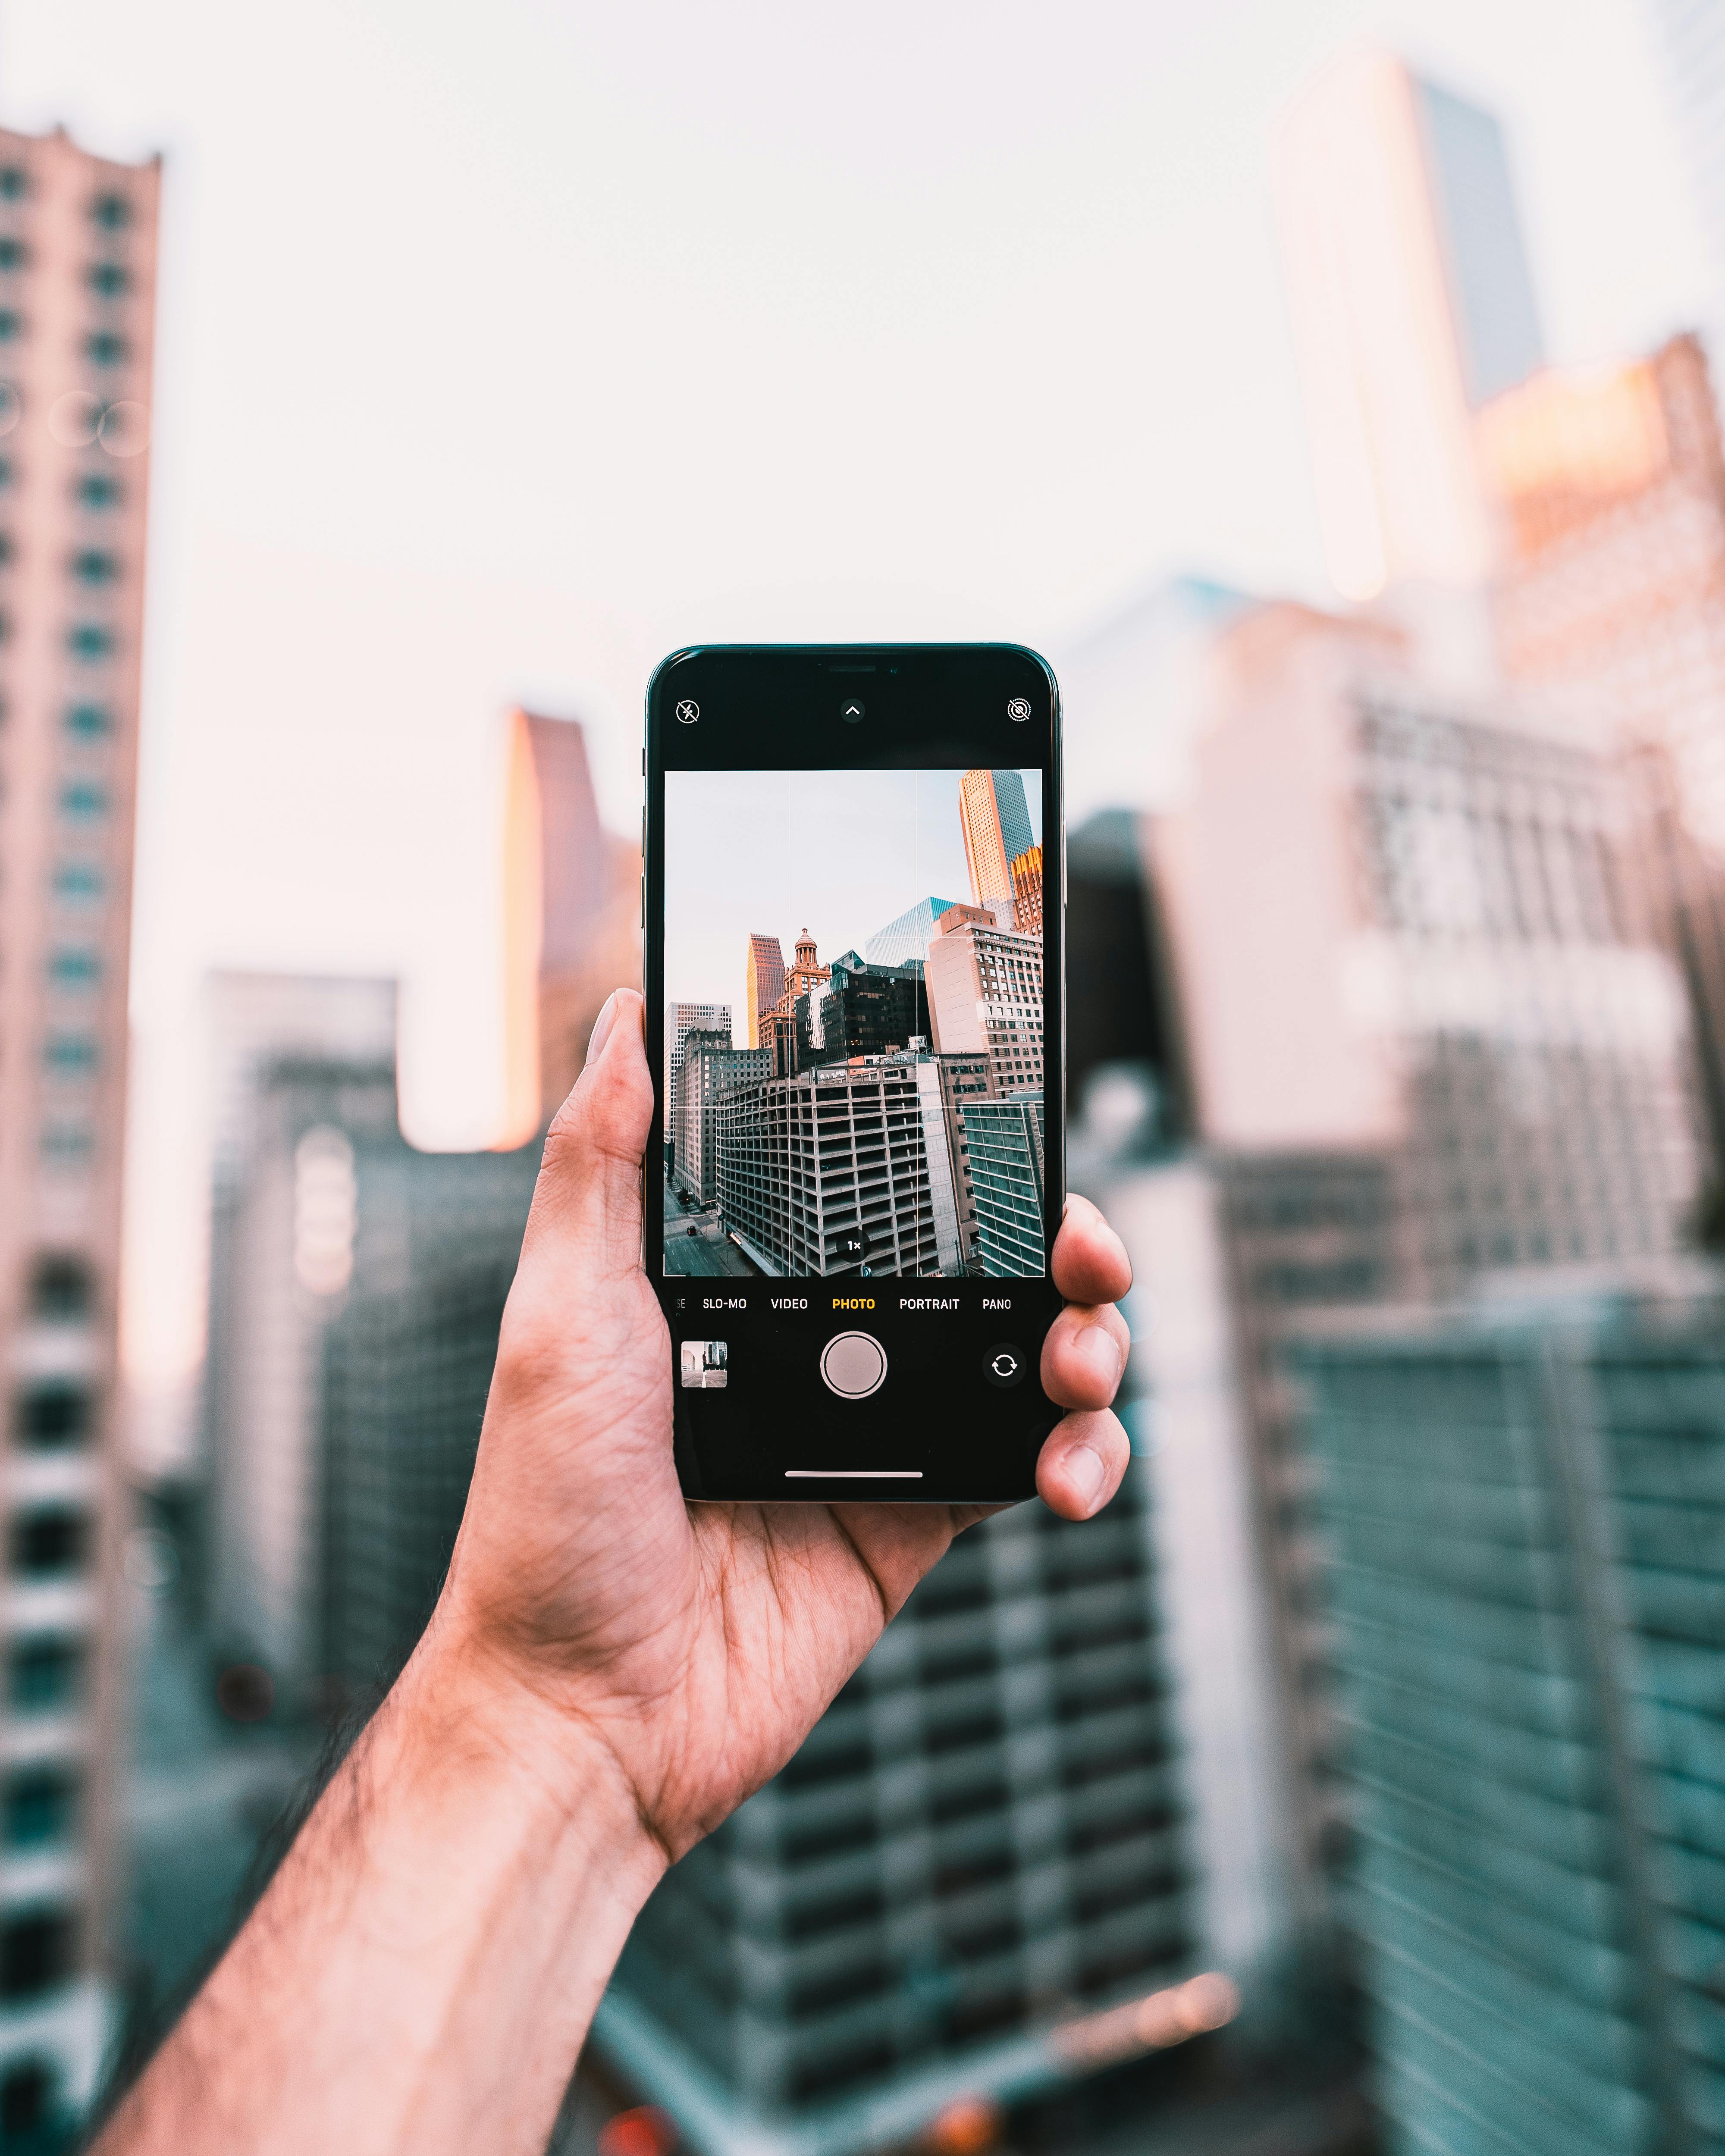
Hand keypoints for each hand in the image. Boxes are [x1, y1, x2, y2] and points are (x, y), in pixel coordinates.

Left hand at [434, 988, 1132, 1862]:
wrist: (585, 1713)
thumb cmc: (547, 1516)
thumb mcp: (558, 1314)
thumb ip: (600, 1167)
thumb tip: (620, 1017)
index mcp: (745, 1280)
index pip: (873, 1182)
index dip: (950, 1146)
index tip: (1006, 1114)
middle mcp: (820, 1342)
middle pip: (979, 1257)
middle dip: (1060, 1238)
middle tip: (1085, 1252)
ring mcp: (878, 1428)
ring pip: (1024, 1350)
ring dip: (1088, 1338)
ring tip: (1081, 1359)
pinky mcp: (917, 1516)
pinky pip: (1026, 1460)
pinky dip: (1079, 1454)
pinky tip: (1067, 1470)